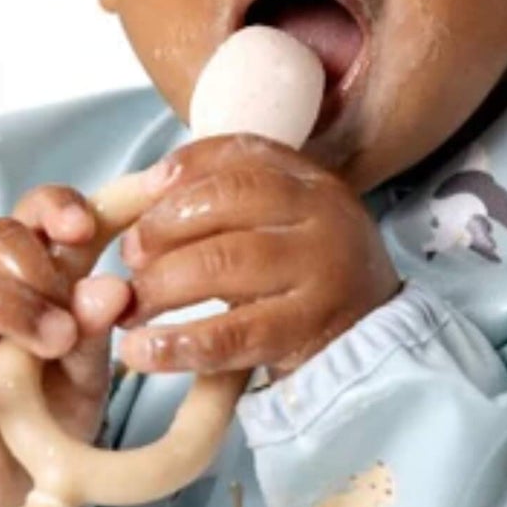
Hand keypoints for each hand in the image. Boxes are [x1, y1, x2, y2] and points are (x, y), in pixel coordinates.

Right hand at [0, 185, 129, 506]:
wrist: (20, 479)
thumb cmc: (56, 399)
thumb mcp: (91, 362)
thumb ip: (96, 324)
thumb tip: (114, 287)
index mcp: (37, 272)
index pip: (44, 213)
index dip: (71, 204)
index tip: (105, 215)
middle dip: (40, 264)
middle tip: (77, 319)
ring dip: (4, 306)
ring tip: (55, 342)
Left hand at [116, 134, 400, 379]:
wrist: (376, 341)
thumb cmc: (308, 274)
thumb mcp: (285, 221)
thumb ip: (229, 197)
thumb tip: (146, 188)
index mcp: (312, 181)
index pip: (240, 154)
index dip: (184, 169)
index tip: (144, 194)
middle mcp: (323, 215)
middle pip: (226, 201)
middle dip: (163, 227)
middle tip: (130, 256)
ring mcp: (320, 272)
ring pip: (224, 263)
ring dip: (161, 284)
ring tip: (130, 307)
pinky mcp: (309, 331)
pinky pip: (232, 335)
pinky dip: (178, 343)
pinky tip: (141, 351)